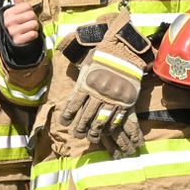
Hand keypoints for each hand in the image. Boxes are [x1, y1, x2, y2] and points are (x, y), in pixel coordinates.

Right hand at [1, 0, 40, 49]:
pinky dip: (33, 35)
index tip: (23, 15)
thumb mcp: (16, 8)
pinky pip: (33, 34)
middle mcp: (8, 21)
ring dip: (34, 27)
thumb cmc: (17, 21)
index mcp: (7, 12)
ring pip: (34, 24)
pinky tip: (27, 35)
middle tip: (26, 22)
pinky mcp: (18, 40)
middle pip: (31, 15)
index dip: (29, 10)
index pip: (27, 6)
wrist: (14, 40)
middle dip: (32, 19)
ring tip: (27, 29)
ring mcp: (12, 32)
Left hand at [55, 19, 150, 154]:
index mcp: (85, 84)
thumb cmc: (101, 58)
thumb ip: (79, 83)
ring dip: (95, 131)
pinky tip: (106, 131)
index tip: (64, 123)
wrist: (123, 51)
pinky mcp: (125, 100)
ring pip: (101, 119)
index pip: (73, 105)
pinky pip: (116, 117)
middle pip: (86, 115)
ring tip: (91, 137)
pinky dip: (111, 125)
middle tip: (77, 135)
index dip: (68, 116)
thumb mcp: (85, 68)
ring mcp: (112, 97)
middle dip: (80, 127)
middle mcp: (98, 93)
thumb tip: (71, 96)